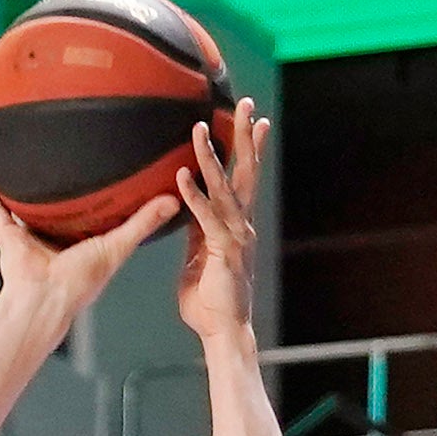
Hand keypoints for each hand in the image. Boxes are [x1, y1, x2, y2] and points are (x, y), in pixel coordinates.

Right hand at [0, 171, 175, 333]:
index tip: (109, 165)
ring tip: (20, 154)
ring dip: (19, 183)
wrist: (46, 299)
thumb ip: (144, 222)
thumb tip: (175, 200)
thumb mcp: (118, 245)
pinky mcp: (8, 235)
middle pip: (57, 203)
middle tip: (64, 150)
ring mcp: (29, 235)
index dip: (100, 191)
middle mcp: (55, 236)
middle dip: (59, 182)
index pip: (93, 210)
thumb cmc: (81, 282)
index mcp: (82, 240)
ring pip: (23, 203)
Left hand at [168, 104, 266, 355]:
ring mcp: (233, 236)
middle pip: (246, 172)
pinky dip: (193, 196)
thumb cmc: (210, 301)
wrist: (223, 331)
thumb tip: (186, 212)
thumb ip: (196, 233)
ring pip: (224, 188)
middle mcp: (241, 225)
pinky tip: (181, 176)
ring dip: (211, 157)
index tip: (255, 121)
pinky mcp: (221, 251)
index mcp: (236, 225)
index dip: (249, 149)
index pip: (243, 178)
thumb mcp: (199, 257)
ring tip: (200, 128)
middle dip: (247, 137)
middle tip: (249, 105)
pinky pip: (205, 217)